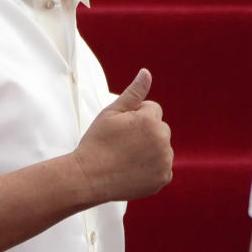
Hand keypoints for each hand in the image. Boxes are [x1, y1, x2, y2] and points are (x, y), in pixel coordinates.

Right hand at [73, 68, 172, 203]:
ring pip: (162, 147)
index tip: (121, 129)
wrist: (87, 178)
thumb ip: (134, 92)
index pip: (153, 109)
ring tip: (126, 158)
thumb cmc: (97, 142)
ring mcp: (164, 161)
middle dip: (146, 132)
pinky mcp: (163, 178)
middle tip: (122, 144)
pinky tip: (134, 170)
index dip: (135, 117)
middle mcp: (162, 140)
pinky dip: (153, 169)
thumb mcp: (111, 112)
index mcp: (151, 120)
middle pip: (160, 128)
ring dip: (151, 149)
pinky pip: (163, 167)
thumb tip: (146, 73)